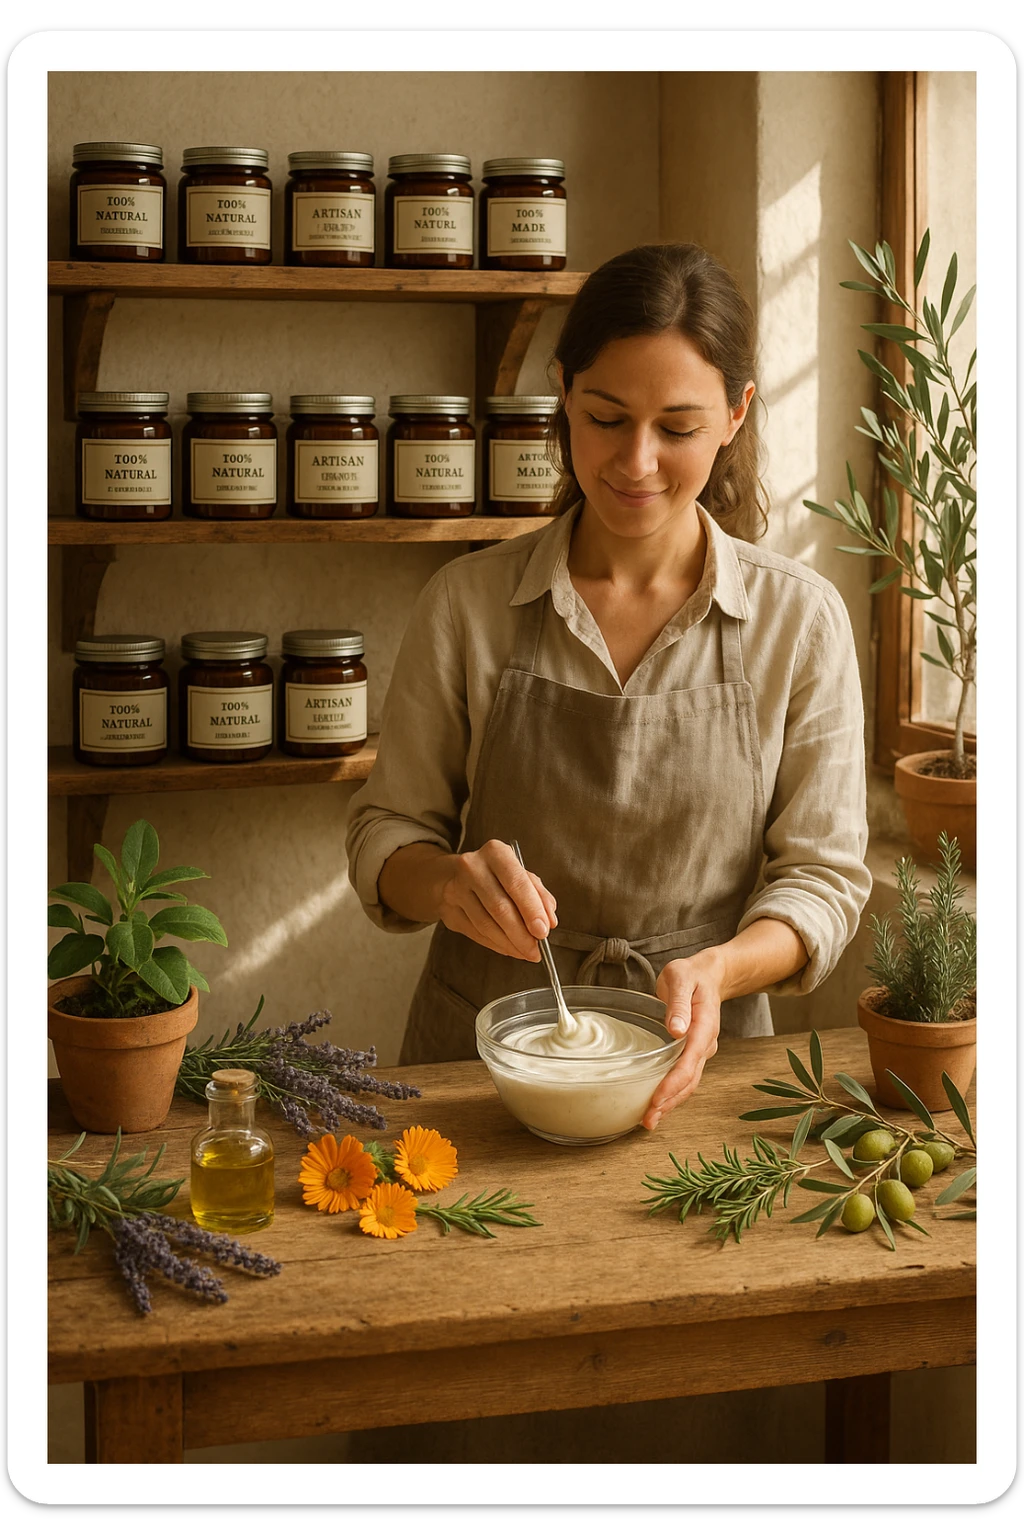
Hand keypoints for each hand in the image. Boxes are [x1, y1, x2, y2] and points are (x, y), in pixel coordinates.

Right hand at [437, 839, 557, 961]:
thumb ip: (539, 894)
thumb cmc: (495, 875)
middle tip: (536, 950)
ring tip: (526, 952)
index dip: (531, 910)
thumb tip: (549, 920)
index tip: (543, 931)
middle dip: (521, 934)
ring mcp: (456, 890)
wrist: (452, 875)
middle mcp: (472, 868)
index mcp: (495, 852)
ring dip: (510, 944)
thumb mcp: (520, 873)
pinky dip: (496, 945)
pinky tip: (509, 948)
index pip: (516, 883)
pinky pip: (476, 933)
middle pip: (500, 908)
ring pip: (486, 925)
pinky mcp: (448, 911)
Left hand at [643, 950, 726, 1128]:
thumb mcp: (681, 978)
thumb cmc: (691, 975)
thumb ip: (679, 1003)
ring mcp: (700, 1050)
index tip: (657, 1098)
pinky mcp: (692, 1053)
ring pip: (688, 1083)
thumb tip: (677, 1029)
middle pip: (690, 1079)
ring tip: (650, 1120)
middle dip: (670, 1101)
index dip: (673, 1082)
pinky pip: (684, 1077)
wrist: (708, 976)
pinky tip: (657, 1104)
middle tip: (649, 1119)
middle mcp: (705, 1043)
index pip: (690, 1060)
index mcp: (704, 1026)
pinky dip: (671, 1093)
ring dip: (671, 1103)